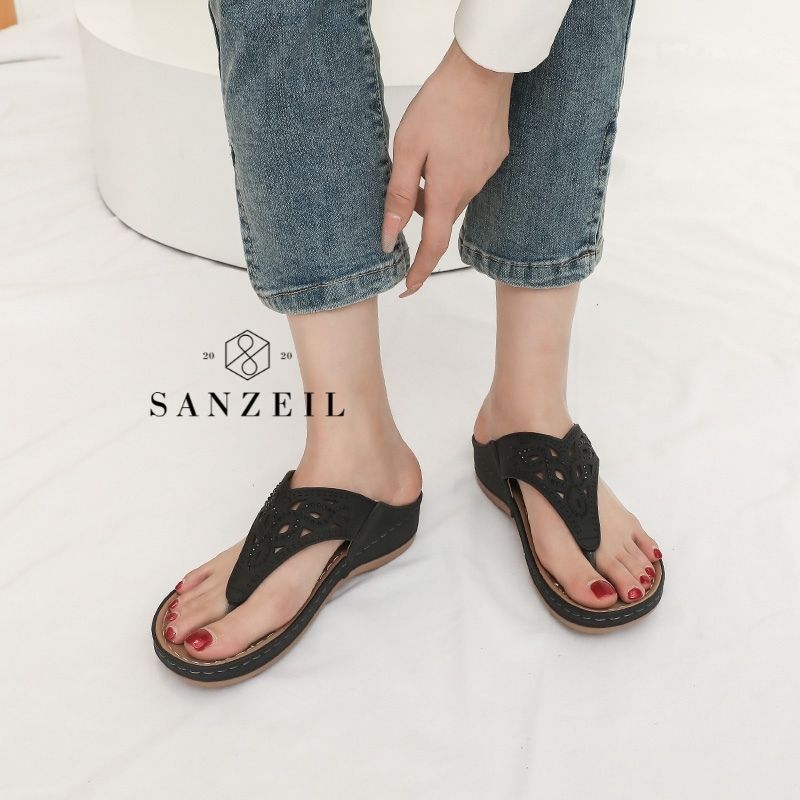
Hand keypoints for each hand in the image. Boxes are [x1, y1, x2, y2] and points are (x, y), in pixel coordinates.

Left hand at [381, 38, 513, 297]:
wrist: (482, 71)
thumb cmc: (440, 105)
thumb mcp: (406, 151)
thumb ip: (397, 197)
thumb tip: (388, 238)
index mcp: (445, 192)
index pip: (432, 246)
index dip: (419, 272)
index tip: (408, 288)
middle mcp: (470, 190)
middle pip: (439, 216)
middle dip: (421, 209)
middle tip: (405, 175)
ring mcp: (486, 174)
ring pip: (452, 195)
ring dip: (436, 186)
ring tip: (428, 146)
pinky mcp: (495, 158)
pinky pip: (468, 177)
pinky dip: (453, 170)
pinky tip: (449, 140)